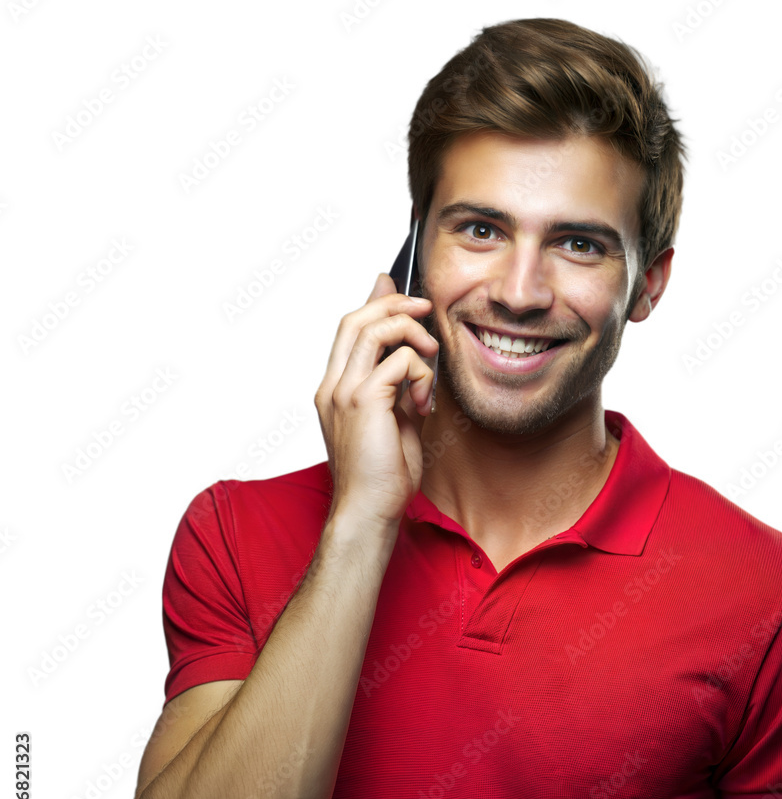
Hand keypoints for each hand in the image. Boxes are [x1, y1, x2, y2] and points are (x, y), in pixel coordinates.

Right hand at [314, 273, 438, 529]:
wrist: (370, 510)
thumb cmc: (383, 476)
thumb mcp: (398, 420)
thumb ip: (401, 384)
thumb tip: (416, 355)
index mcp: (336, 390)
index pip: (349, 330)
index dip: (373, 301)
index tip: (396, 287)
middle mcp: (333, 386)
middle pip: (355, 318)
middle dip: (393, 302)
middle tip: (424, 307)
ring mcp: (343, 392)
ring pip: (371, 328)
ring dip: (409, 329)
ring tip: (431, 352)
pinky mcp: (363, 401)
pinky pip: (396, 360)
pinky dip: (419, 371)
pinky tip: (424, 399)